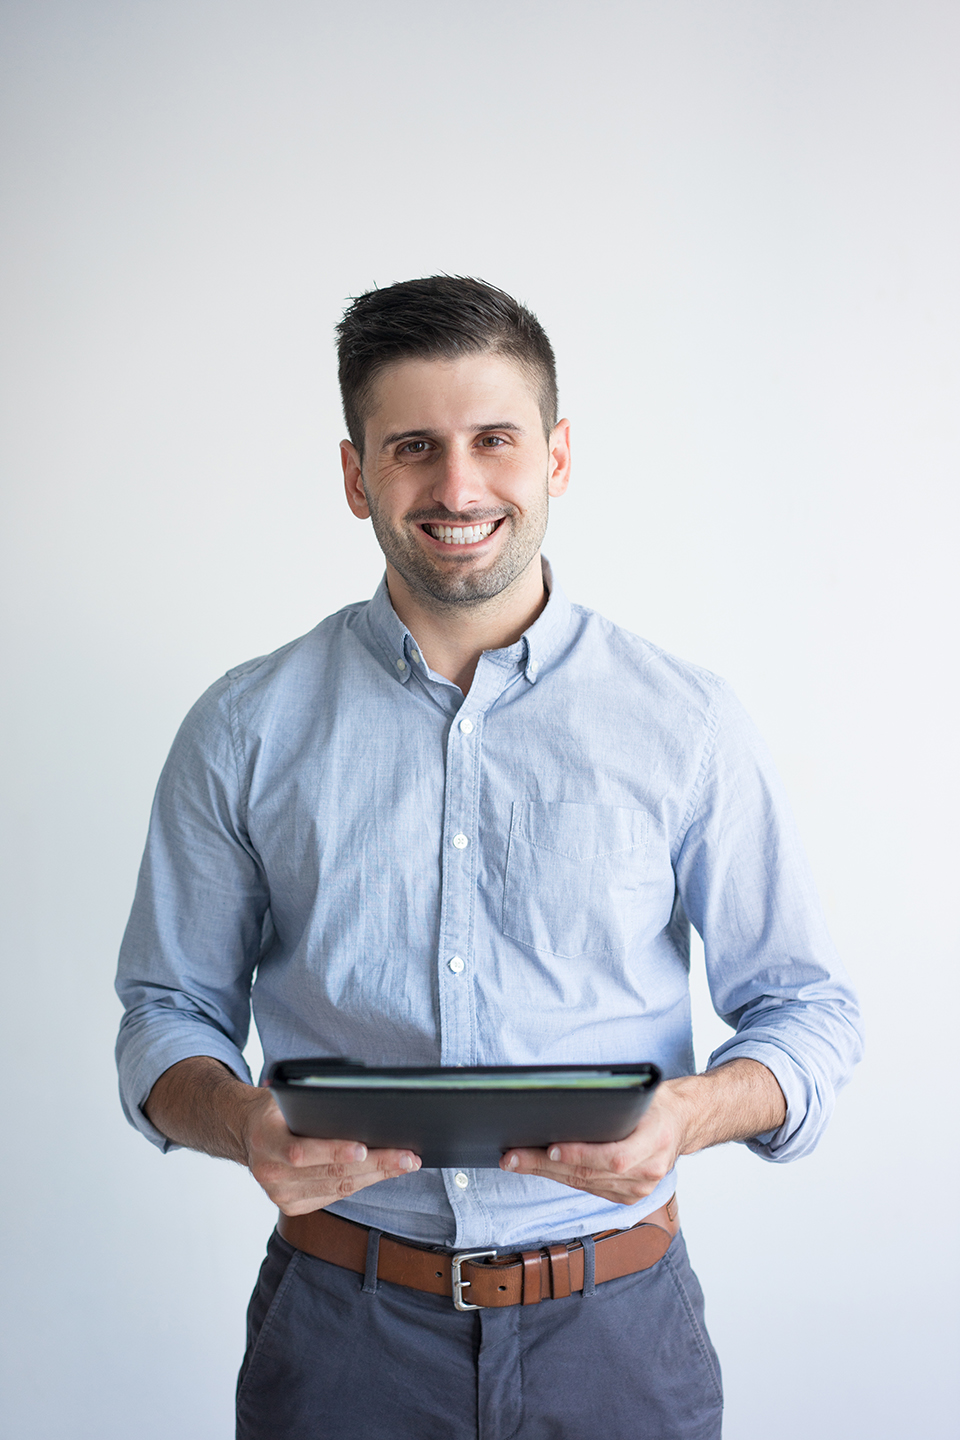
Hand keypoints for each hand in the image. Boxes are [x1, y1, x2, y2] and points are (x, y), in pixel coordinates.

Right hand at [240, 1087, 421, 1215]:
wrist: (247, 1132)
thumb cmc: (275, 1109)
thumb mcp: (284, 1096)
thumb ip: (310, 1104)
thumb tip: (355, 1104)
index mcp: (265, 1142)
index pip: (301, 1152)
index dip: (334, 1151)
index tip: (364, 1148)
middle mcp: (270, 1173)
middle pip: (330, 1173)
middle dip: (374, 1164)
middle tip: (407, 1156)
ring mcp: (280, 1195)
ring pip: (339, 1188)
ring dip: (377, 1175)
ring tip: (406, 1163)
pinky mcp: (292, 1206)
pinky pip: (335, 1196)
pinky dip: (363, 1183)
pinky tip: (384, 1172)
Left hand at [499, 1084, 684, 1204]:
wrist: (683, 1122)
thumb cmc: (658, 1105)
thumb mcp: (642, 1095)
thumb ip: (614, 1106)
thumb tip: (566, 1109)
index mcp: (657, 1142)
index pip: (614, 1157)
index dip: (581, 1155)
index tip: (551, 1148)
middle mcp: (649, 1171)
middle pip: (590, 1173)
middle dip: (546, 1164)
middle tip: (513, 1156)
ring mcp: (640, 1189)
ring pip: (584, 1184)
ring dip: (547, 1172)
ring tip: (517, 1161)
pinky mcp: (630, 1197)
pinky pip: (590, 1189)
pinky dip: (563, 1178)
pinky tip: (542, 1168)